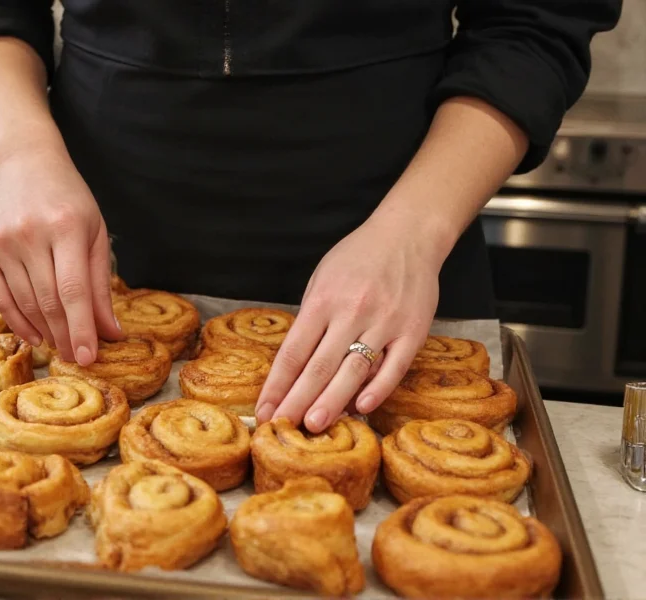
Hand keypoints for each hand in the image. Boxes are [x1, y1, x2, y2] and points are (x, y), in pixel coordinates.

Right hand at [0, 146, 120, 364]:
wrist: (25, 164)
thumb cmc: (68, 200)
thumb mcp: (95, 233)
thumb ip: (101, 284)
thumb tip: (110, 332)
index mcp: (66, 226)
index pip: (73, 290)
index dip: (81, 328)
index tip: (89, 357)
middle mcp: (30, 233)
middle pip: (48, 301)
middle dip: (65, 336)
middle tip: (77, 358)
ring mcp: (1, 241)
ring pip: (24, 303)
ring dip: (44, 331)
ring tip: (60, 346)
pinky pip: (0, 297)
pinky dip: (18, 321)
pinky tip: (35, 335)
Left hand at [254, 219, 441, 432]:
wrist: (408, 235)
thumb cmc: (358, 259)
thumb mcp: (322, 280)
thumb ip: (310, 320)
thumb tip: (296, 367)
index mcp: (323, 299)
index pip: (293, 352)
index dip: (277, 385)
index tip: (264, 409)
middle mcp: (352, 311)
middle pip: (319, 366)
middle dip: (298, 400)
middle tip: (283, 427)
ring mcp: (385, 322)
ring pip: (354, 370)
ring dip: (332, 401)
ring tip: (313, 425)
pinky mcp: (413, 331)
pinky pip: (394, 366)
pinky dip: (377, 388)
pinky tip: (361, 407)